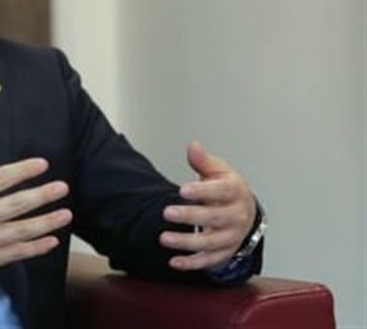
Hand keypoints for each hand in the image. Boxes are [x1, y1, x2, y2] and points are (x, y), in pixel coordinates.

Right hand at [0, 131, 71, 289]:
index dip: (22, 171)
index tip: (42, 164)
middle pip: (17, 205)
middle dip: (43, 195)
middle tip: (62, 187)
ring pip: (22, 231)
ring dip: (47, 222)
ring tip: (66, 213)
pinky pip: (17, 253)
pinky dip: (36, 247)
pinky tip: (52, 239)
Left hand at [160, 141, 255, 270]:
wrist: (245, 212)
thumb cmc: (227, 188)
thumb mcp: (218, 171)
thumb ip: (203, 161)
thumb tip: (193, 146)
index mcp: (236, 192)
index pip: (221, 191)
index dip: (202, 191)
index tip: (182, 190)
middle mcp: (237, 216)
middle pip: (214, 218)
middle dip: (190, 217)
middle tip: (167, 212)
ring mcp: (231, 237)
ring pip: (210, 243)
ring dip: (186, 242)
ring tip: (163, 238)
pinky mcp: (224, 253)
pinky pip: (208, 261)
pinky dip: (192, 264)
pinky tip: (173, 262)